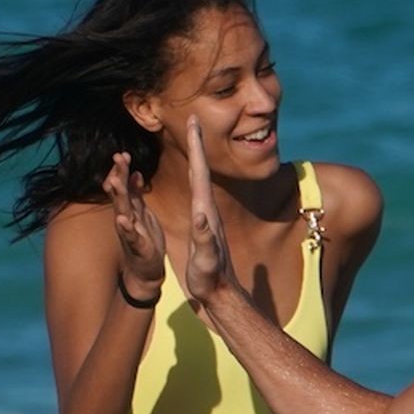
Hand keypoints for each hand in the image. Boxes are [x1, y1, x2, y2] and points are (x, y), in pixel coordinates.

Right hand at [103, 152, 165, 293]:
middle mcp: (126, 219)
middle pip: (121, 194)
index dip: (121, 171)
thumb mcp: (142, 214)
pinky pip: (131, 236)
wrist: (146, 272)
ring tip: (114, 182)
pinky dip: (126, 228)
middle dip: (119, 176)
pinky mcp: (138, 248)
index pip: (123, 186)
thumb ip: (137, 195)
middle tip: (119, 157)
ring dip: (118, 197)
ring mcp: (130, 233)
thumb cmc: (145, 242)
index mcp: (130, 210)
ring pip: (123, 211)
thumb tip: (136, 173)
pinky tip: (122, 219)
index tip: (122, 154)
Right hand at [185, 116, 237, 304]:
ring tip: (192, 139)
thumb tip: (201, 216)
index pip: (199, 172)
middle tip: (193, 120)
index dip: (196, 146)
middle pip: (200, 169)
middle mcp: (207, 210)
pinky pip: (196, 193)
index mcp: (205, 212)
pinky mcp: (205, 225)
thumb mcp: (206, 259)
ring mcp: (207, 216)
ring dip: (194, 157)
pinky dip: (193, 178)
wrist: (221, 294)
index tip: (194, 121)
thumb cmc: (210, 279)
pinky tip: (192, 174)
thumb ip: (204, 238)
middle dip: (196, 143)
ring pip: (198, 180)